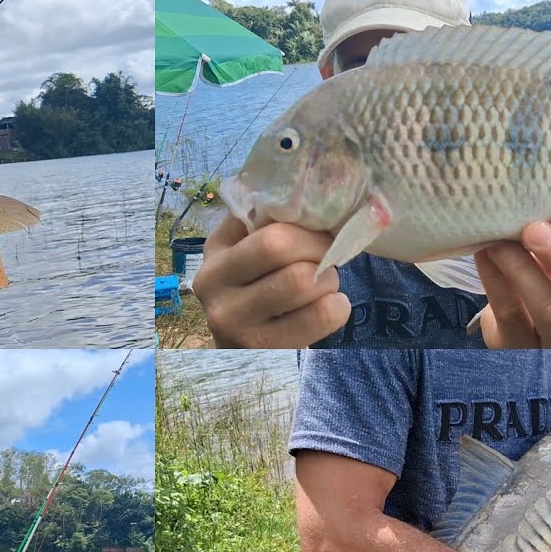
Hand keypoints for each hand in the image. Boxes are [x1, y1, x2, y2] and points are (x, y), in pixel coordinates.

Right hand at [193, 215, 349, 347]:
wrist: (241, 353)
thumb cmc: (254, 292)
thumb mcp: (246, 253)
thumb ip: (266, 222)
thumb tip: (313, 197)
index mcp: (214, 252)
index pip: (266, 225)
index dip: (305, 225)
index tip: (318, 233)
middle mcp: (213, 286)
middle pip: (280, 247)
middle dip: (318, 249)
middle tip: (327, 259)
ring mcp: (234, 323)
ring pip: (302, 281)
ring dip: (328, 279)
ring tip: (324, 285)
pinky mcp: (263, 350)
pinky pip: (319, 316)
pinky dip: (337, 307)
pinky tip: (331, 307)